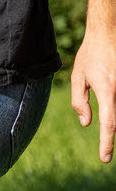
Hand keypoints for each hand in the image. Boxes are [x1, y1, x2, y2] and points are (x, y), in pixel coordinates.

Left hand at [71, 25, 115, 162]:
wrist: (108, 32)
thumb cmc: (90, 55)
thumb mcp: (78, 77)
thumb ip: (79, 102)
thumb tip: (86, 124)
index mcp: (107, 90)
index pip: (109, 124)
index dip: (107, 143)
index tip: (105, 158)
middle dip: (111, 136)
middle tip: (105, 151)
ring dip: (113, 119)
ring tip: (104, 135)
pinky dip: (115, 109)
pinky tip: (109, 110)